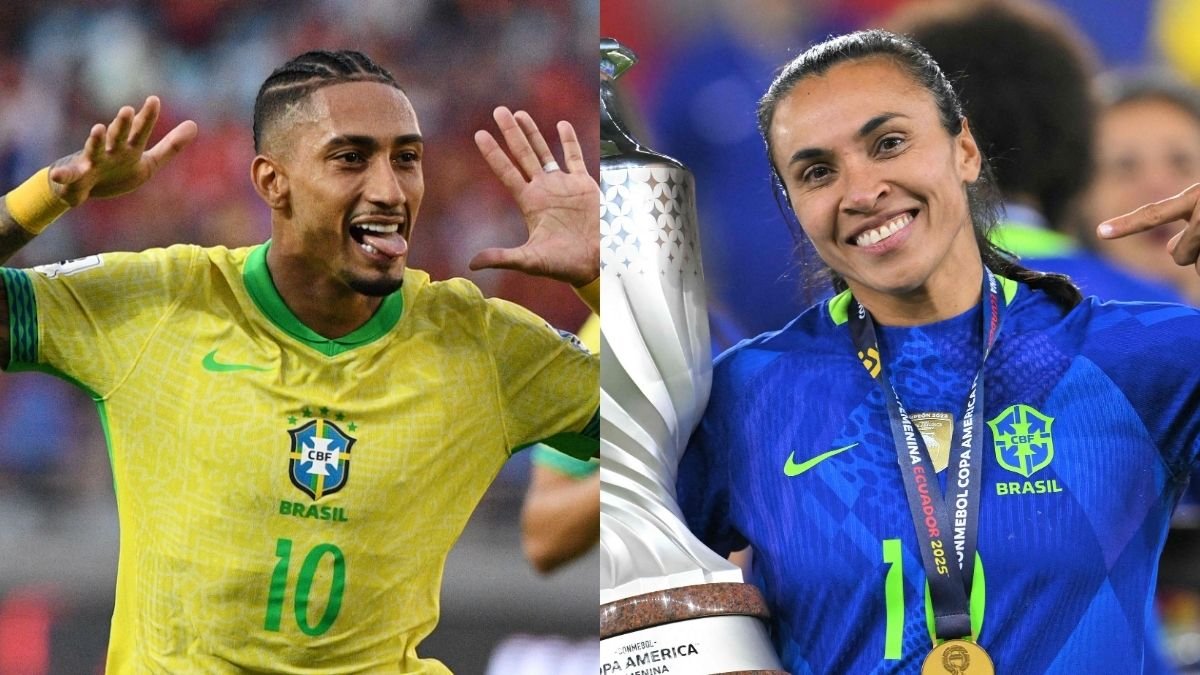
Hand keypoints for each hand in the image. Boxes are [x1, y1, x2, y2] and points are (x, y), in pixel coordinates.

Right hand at [47, 96, 197, 206]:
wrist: (87, 188)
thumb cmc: (119, 170)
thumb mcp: (149, 161)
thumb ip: (171, 146)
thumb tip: (194, 124)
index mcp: (129, 148)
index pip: (140, 131)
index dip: (147, 117)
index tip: (154, 99)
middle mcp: (110, 151)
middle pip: (118, 136)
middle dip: (122, 124)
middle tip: (127, 110)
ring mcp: (92, 162)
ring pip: (93, 150)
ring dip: (96, 140)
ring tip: (98, 129)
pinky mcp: (77, 177)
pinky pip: (68, 177)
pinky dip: (63, 175)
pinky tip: (58, 175)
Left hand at [471, 107, 598, 286]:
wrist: (596, 263)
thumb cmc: (563, 265)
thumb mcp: (530, 261)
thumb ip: (502, 258)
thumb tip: (472, 264)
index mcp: (529, 203)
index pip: (506, 172)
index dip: (493, 153)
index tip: (480, 134)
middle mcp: (543, 190)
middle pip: (522, 154)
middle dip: (510, 133)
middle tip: (498, 111)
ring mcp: (563, 185)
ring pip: (544, 152)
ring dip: (533, 132)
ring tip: (520, 113)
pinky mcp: (583, 185)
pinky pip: (575, 157)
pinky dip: (569, 141)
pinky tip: (562, 124)